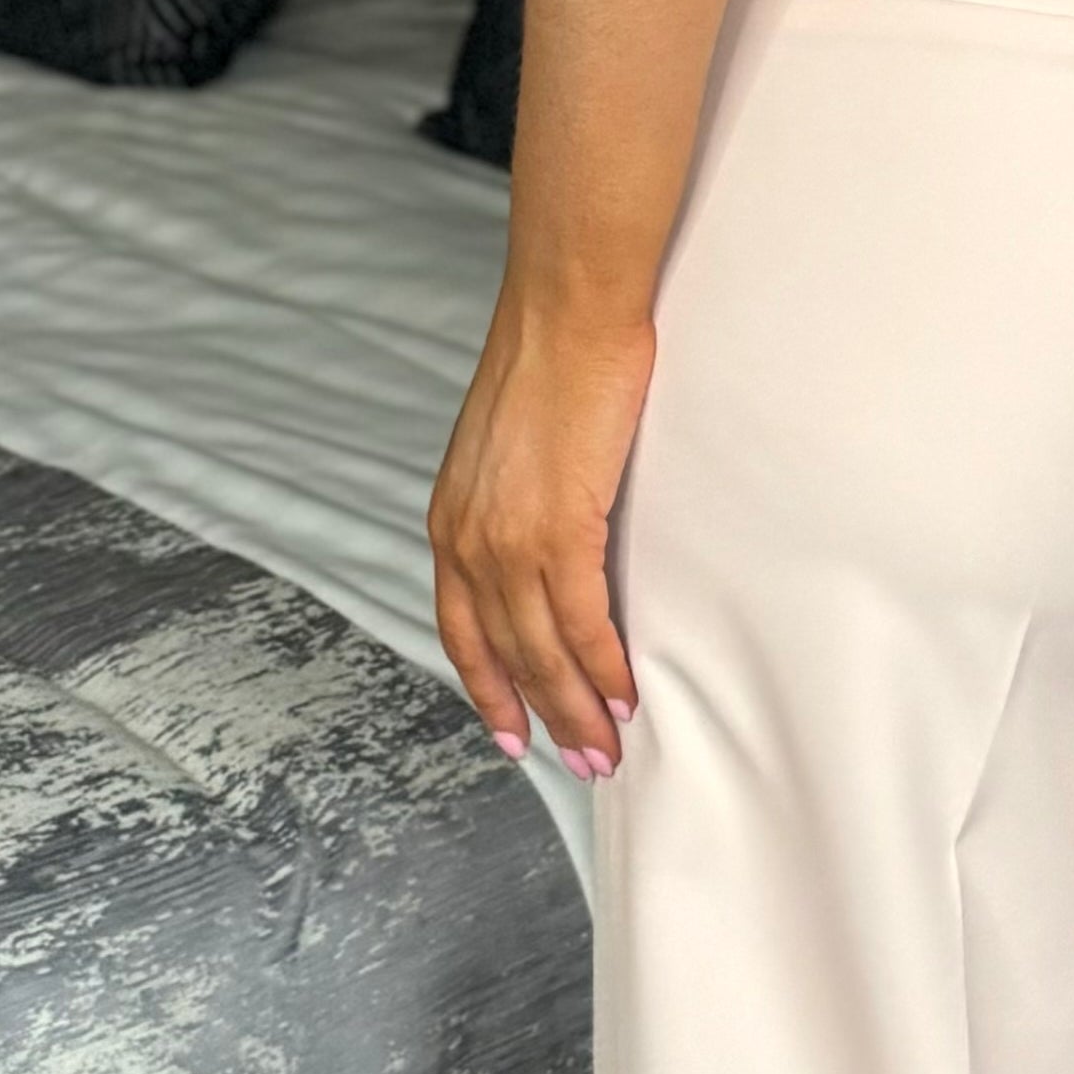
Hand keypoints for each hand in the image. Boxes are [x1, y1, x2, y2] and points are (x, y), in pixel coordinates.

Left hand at [429, 292, 654, 779]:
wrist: (568, 313)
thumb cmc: (553, 364)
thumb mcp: (510, 447)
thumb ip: (515, 502)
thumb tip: (548, 538)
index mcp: (451, 521)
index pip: (461, 628)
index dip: (488, 687)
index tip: (511, 732)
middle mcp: (467, 538)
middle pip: (503, 652)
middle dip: (543, 715)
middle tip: (581, 760)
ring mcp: (508, 537)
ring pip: (540, 648)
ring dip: (576, 706)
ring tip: (608, 747)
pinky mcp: (556, 526)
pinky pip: (579, 618)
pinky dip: (602, 663)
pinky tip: (622, 691)